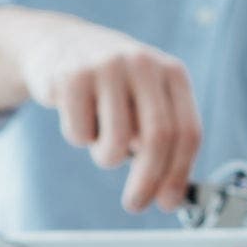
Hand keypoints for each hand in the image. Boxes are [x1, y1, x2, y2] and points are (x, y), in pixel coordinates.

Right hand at [0, 7, 201, 212]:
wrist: (58, 43)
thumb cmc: (111, 84)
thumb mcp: (145, 99)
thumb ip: (161, 138)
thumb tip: (170, 195)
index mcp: (172, 72)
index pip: (187, 131)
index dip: (179, 173)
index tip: (167, 202)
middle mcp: (144, 64)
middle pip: (157, 138)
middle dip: (147, 181)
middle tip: (135, 203)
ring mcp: (108, 66)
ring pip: (116, 141)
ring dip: (107, 157)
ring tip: (100, 139)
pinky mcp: (72, 76)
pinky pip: (80, 134)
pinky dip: (79, 137)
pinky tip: (77, 114)